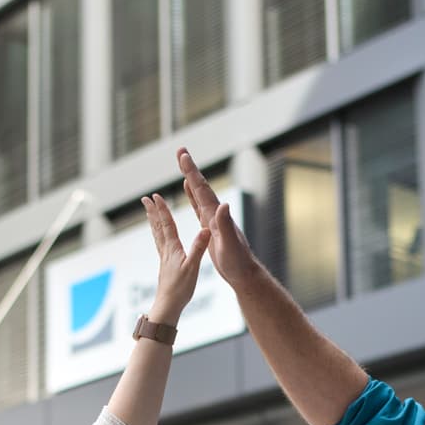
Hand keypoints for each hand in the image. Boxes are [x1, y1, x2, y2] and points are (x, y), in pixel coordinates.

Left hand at [142, 192, 209, 326]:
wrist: (168, 306)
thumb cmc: (180, 289)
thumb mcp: (193, 268)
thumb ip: (198, 248)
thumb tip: (205, 230)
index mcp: (173, 249)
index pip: (167, 225)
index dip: (162, 210)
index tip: (156, 196)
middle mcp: (166, 251)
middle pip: (158, 227)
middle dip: (153, 212)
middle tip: (145, 199)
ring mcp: (165, 258)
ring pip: (157, 235)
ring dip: (154, 221)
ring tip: (149, 213)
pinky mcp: (166, 266)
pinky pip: (161, 245)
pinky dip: (159, 235)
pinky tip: (160, 237)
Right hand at [177, 147, 259, 288]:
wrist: (243, 273)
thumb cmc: (237, 262)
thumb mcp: (230, 244)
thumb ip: (226, 225)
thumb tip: (223, 205)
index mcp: (217, 215)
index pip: (202, 189)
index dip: (192, 172)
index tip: (183, 155)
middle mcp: (216, 213)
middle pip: (200, 186)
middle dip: (190, 168)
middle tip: (180, 151)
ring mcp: (214, 219)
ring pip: (199, 193)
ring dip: (191, 178)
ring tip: (183, 163)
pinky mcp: (211, 227)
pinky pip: (199, 206)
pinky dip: (193, 195)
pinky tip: (189, 189)